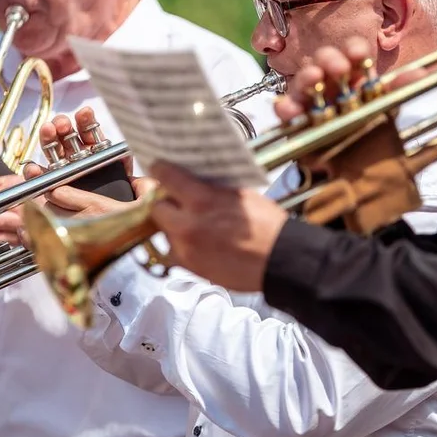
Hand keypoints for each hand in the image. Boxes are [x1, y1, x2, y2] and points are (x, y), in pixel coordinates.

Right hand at [22, 107, 141, 218]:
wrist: (105, 225)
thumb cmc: (117, 201)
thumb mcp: (127, 183)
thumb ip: (130, 172)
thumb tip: (135, 165)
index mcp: (94, 151)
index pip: (88, 131)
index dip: (86, 121)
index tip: (85, 113)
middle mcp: (76, 158)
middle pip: (66, 137)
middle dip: (63, 126)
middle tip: (63, 124)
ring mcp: (61, 170)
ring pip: (52, 151)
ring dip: (49, 138)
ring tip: (48, 131)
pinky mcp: (48, 186)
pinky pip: (38, 177)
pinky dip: (34, 171)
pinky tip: (34, 167)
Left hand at [149, 161, 287, 291]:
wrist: (280, 260)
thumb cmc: (267, 227)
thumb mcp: (240, 194)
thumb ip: (212, 188)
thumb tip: (196, 180)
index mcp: (201, 201)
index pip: (165, 177)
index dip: (160, 170)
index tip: (159, 168)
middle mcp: (187, 226)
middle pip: (156, 207)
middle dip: (164, 202)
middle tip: (174, 199)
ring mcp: (186, 249)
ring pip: (164, 231)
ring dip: (172, 225)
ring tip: (192, 223)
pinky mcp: (190, 268)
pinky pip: (174, 252)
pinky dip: (182, 245)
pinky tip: (199, 242)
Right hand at [272, 37, 425, 123]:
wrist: (358, 174)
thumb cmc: (370, 136)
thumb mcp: (387, 111)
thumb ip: (400, 91)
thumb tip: (421, 74)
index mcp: (356, 77)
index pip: (353, 54)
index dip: (354, 50)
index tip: (358, 54)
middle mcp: (332, 85)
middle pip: (325, 62)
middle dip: (330, 60)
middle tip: (338, 68)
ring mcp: (311, 102)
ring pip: (303, 81)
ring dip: (307, 76)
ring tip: (313, 79)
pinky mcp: (296, 122)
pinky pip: (286, 111)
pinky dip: (285, 107)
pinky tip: (290, 108)